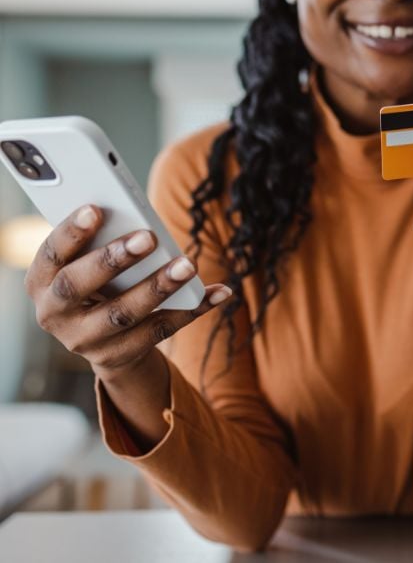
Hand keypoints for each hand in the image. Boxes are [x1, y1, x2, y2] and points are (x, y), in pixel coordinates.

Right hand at [24, 204, 231, 378]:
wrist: (99, 337)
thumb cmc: (94, 279)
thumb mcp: (84, 261)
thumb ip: (97, 241)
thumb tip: (133, 214)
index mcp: (41, 281)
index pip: (51, 255)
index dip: (70, 232)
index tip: (96, 209)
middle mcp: (55, 314)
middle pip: (79, 286)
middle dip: (114, 260)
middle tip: (148, 237)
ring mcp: (85, 340)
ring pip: (123, 313)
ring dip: (159, 287)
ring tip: (188, 265)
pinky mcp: (118, 355)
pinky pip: (159, 331)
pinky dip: (192, 310)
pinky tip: (218, 292)